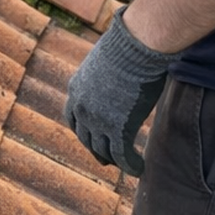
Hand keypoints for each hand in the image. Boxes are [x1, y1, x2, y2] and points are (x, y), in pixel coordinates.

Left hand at [64, 8, 176, 176]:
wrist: (136, 46)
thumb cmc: (128, 46)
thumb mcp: (108, 59)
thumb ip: (108, 71)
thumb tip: (120, 66)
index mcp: (76, 88)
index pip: (73, 117)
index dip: (84, 130)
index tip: (93, 137)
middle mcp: (81, 107)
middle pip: (85, 137)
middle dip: (97, 150)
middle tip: (107, 159)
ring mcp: (97, 120)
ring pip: (103, 150)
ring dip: (116, 160)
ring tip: (128, 165)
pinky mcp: (117, 128)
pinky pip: (122, 155)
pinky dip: (131, 165)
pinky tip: (140, 168)